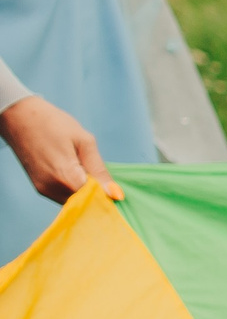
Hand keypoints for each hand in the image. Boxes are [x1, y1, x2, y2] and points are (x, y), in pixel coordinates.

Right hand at [0, 95, 119, 202]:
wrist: (19, 116)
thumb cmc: (53, 123)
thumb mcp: (84, 141)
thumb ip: (99, 170)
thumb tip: (116, 195)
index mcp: (66, 177)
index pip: (96, 200)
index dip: (108, 195)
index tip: (115, 187)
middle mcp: (53, 188)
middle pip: (86, 202)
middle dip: (98, 193)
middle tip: (99, 173)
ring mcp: (45, 190)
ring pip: (75, 201)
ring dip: (85, 191)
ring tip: (84, 168)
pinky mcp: (40, 188)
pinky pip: (64, 196)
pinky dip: (74, 189)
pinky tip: (75, 173)